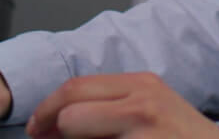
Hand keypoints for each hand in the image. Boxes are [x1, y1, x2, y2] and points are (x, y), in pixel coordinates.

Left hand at [27, 73, 218, 138]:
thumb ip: (108, 104)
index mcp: (139, 85)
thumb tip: (57, 120)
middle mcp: (141, 106)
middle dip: (53, 133)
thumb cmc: (180, 135)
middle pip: (71, 115)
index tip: (38, 125)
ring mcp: (144, 136)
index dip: (47, 109)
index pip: (75, 89)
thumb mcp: (148, 106)